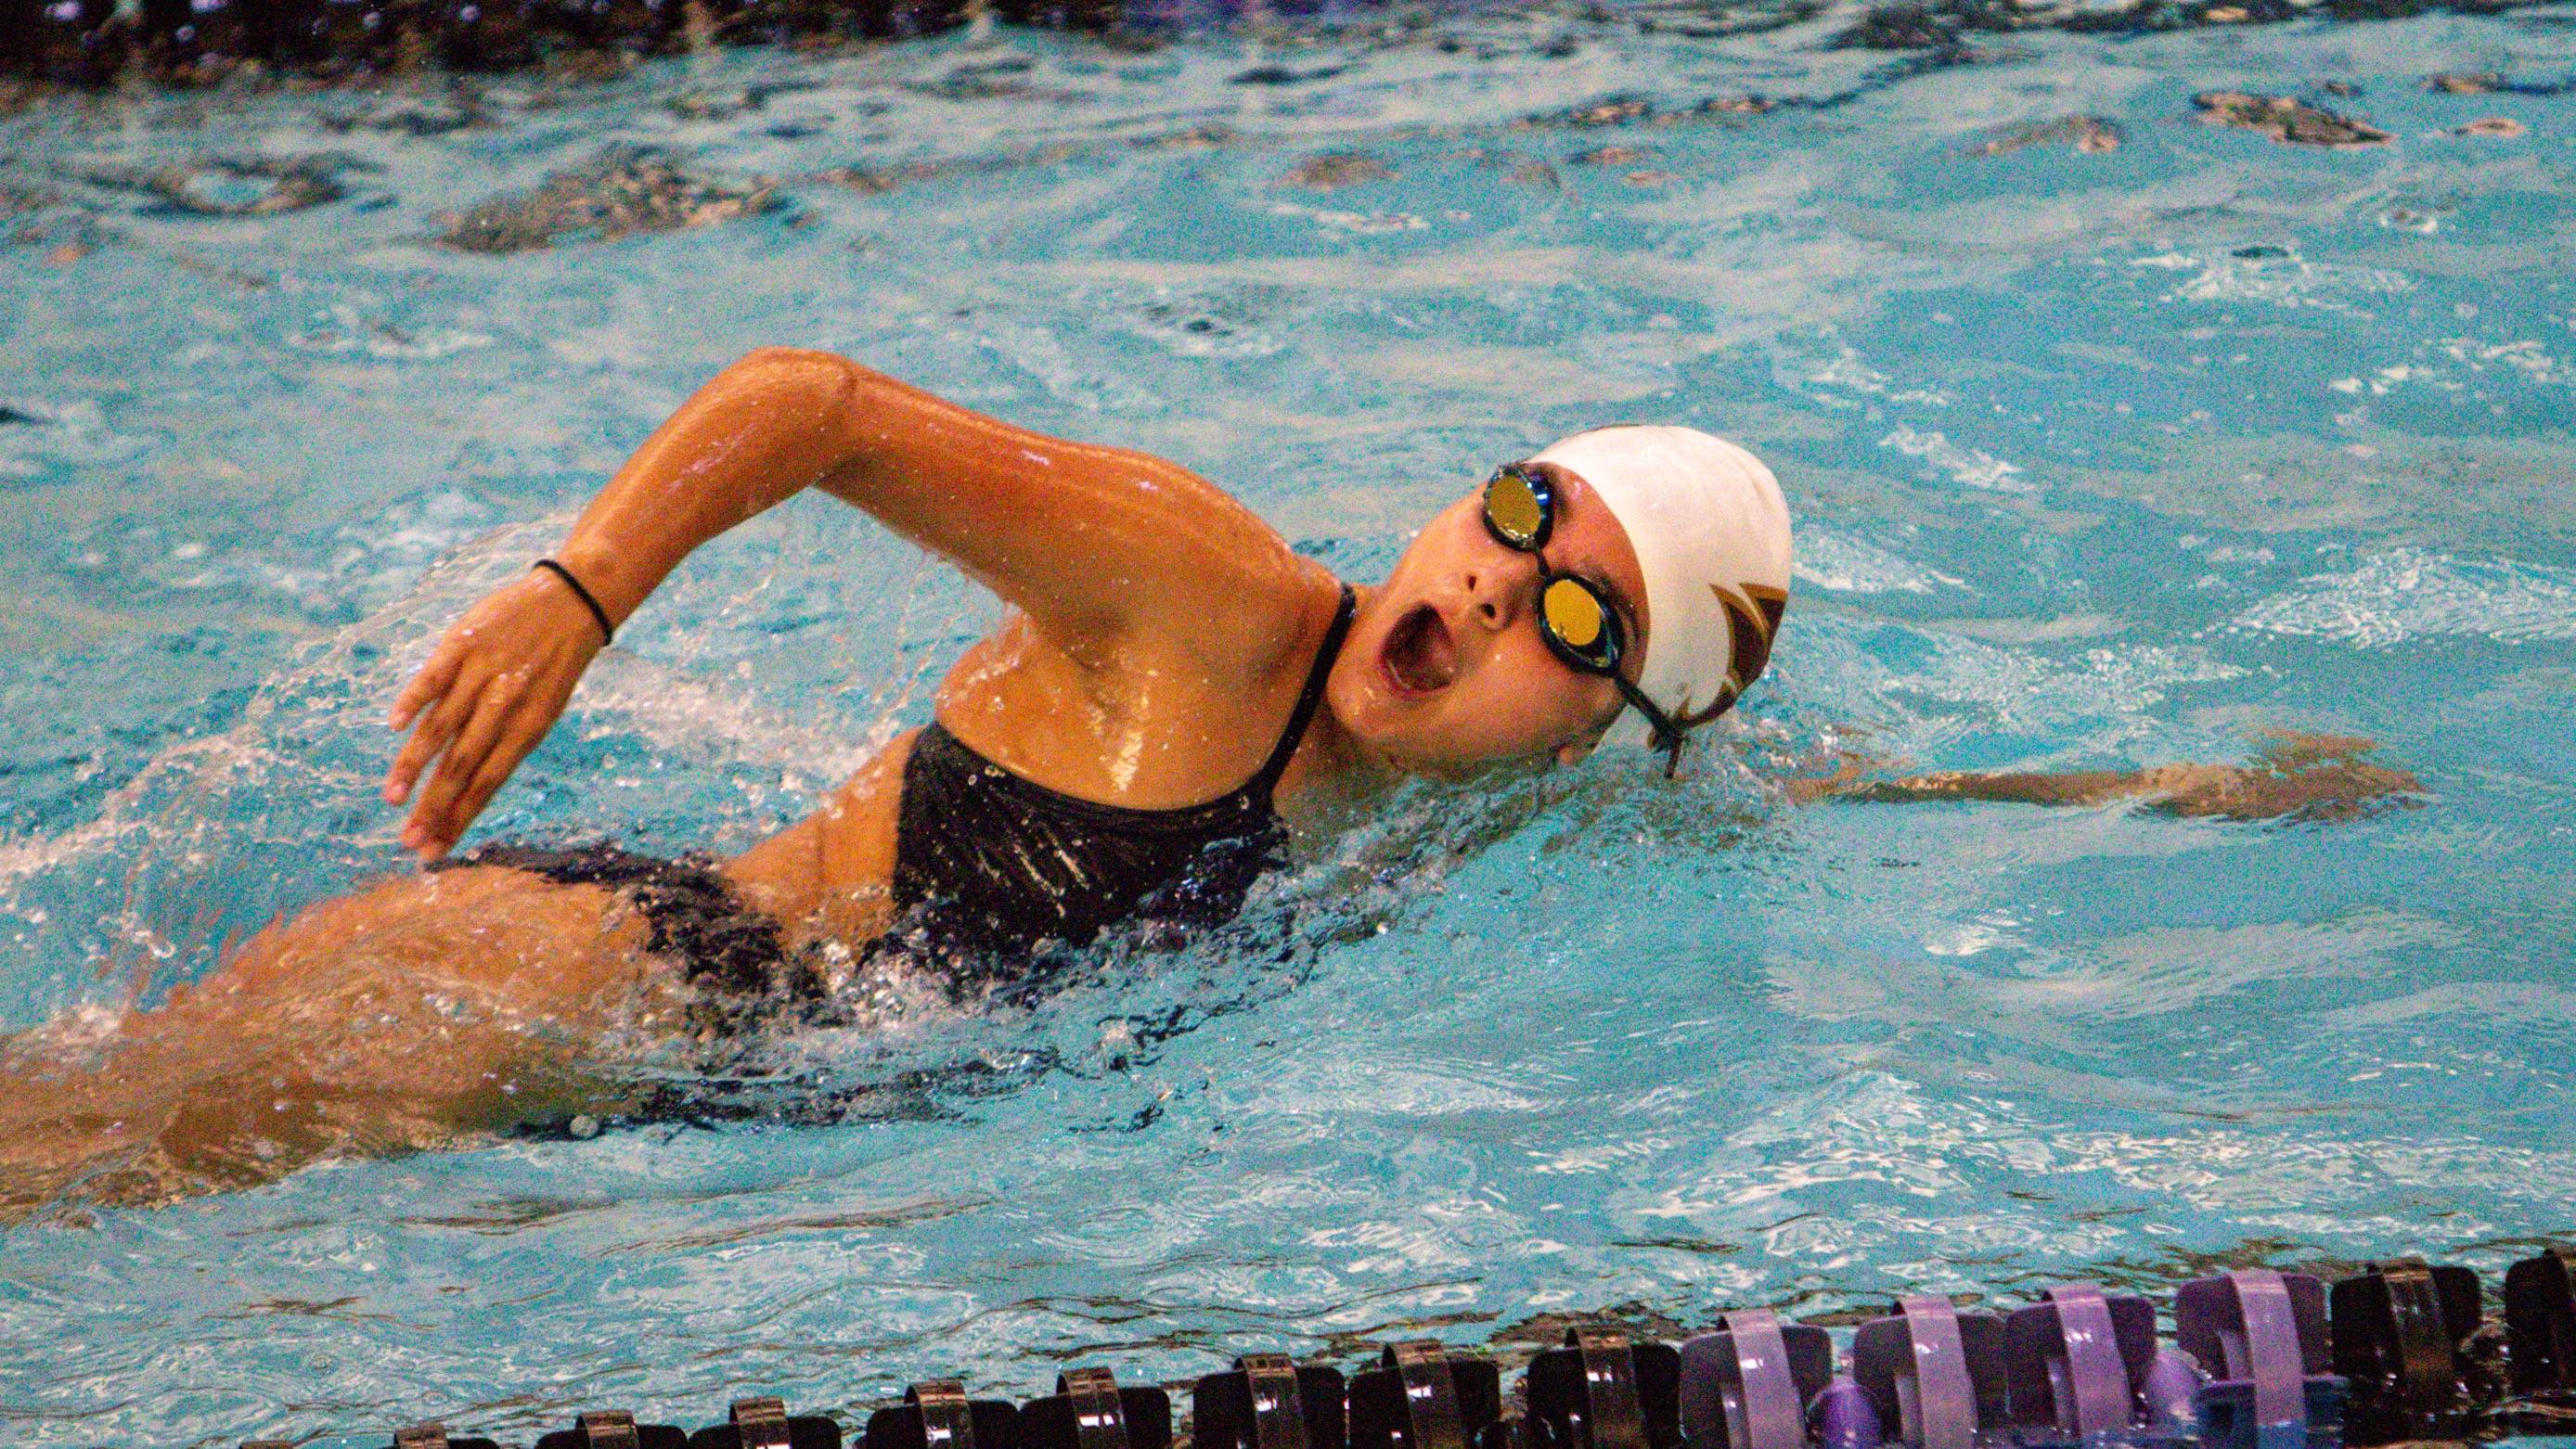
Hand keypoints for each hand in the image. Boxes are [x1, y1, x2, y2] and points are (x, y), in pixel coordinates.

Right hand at [383, 568, 608, 860]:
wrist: (571, 602)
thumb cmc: (552, 665)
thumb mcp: (543, 710)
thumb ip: (505, 743)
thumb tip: (468, 786)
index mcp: (528, 728)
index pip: (488, 784)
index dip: (460, 819)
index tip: (435, 851)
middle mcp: (504, 705)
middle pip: (462, 765)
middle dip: (434, 807)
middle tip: (408, 841)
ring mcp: (483, 673)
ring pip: (443, 727)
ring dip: (414, 765)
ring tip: (392, 798)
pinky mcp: (464, 642)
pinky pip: (434, 675)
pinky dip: (414, 699)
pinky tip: (395, 727)